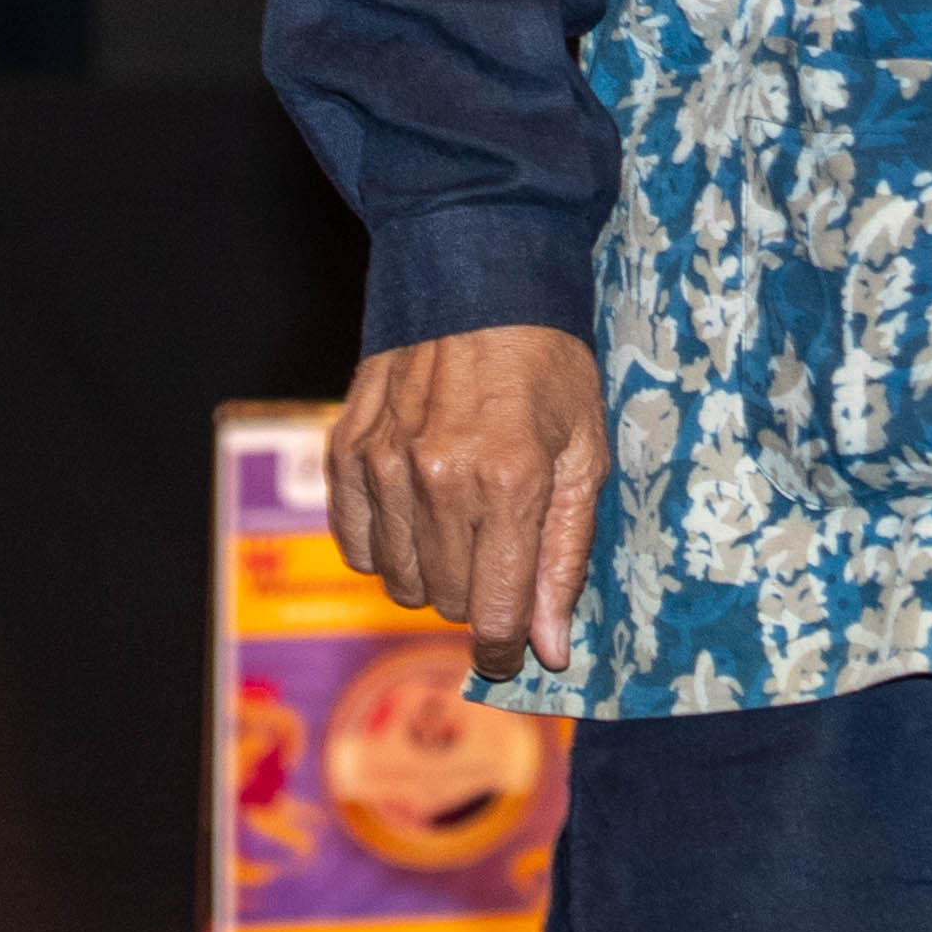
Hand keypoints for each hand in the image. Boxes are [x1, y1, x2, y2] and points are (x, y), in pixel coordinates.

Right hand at [328, 322, 609, 681]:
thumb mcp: (585, 452)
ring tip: (460, 521)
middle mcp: (438, 478)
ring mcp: (383, 464)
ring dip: (433, 573)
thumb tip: (550, 648)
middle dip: (478, 597)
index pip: (497, 614)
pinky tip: (414, 511)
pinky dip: (384, 546)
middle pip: (447, 602)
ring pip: (399, 581)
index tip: (514, 655)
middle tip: (500, 549)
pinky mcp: (346, 450)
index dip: (508, 651)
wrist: (477, 277)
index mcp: (510, 482)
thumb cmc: (546, 366)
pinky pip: (355, 544)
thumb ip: (566, 556)